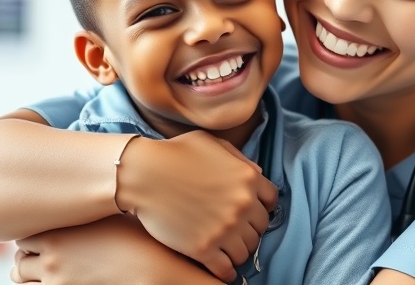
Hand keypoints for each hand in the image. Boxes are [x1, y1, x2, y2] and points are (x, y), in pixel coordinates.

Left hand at [10, 214, 221, 284]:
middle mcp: (52, 252)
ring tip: (51, 268)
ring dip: (30, 271)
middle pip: (20, 251)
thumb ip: (97, 201)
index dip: (37, 228)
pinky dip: (38, 284)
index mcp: (62, 226)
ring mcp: (54, 277)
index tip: (50, 229)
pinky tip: (59, 280)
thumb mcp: (118, 211)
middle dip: (30, 251)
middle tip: (48, 250)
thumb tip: (98, 182)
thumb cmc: (145, 239)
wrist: (156, 272)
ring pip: (20, 274)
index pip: (27, 225)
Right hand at [118, 131, 276, 282]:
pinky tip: (221, 268)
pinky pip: (226, 270)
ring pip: (246, 251)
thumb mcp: (212, 143)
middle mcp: (242, 204)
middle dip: (249, 229)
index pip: (271, 201)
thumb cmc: (174, 154)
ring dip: (238, 250)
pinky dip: (226, 271)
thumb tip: (258, 173)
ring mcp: (225, 228)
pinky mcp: (204, 248)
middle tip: (236, 231)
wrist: (143, 174)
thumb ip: (238, 158)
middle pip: (260, 228)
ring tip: (227, 248)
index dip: (261, 206)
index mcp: (248, 178)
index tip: (250, 212)